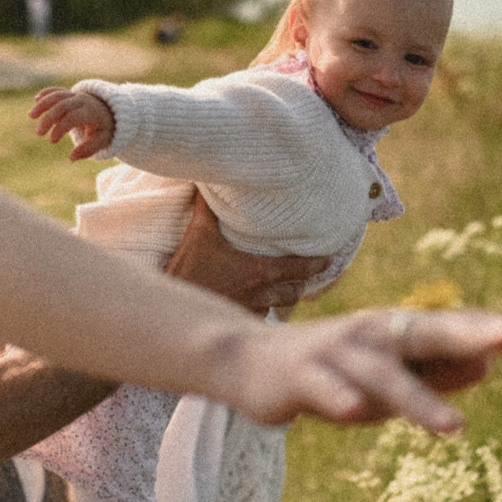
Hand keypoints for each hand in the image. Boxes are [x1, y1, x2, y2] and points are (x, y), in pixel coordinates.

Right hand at [30, 87, 115, 160]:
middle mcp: (82, 100)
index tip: (52, 141)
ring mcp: (75, 95)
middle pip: (62, 105)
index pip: (72, 118)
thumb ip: (88, 150)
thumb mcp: (102, 141)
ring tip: (31, 115)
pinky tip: (36, 99)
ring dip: (43, 104)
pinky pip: (57, 90)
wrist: (113, 112)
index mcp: (91, 112)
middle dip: (48, 118)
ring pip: (57, 95)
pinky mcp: (70, 94)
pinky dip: (47, 93)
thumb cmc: (105, 129)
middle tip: (39, 133)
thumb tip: (71, 158)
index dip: (60, 128)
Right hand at [164, 192, 328, 314]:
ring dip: (284, 298)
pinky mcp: (237, 320)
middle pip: (295, 293)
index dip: (318, 264)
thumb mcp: (198, 233)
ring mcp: (250, 310)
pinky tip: (259, 305)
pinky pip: (259, 318)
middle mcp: (261, 293)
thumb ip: (207, 207)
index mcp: (260, 272)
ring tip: (286, 290)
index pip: (300, 269)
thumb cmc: (187, 267)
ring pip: (279, 307)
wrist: (173, 305)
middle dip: (301, 285)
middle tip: (307, 276)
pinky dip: (263, 311)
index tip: (329, 259)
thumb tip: (208, 181)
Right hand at [235, 308, 501, 430]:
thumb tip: (490, 364)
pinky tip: (356, 411)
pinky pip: (325, 392)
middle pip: (431, 333)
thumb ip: (436, 372)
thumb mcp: (389, 374)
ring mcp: (337, 354)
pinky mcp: (301, 377)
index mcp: (402, 333)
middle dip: (473, 335)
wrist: (247, 361)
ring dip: (418, 400)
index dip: (499, 331)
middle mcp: (375, 336)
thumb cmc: (332, 372)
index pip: (458, 329)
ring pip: (384, 376)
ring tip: (454, 429)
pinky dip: (341, 400)